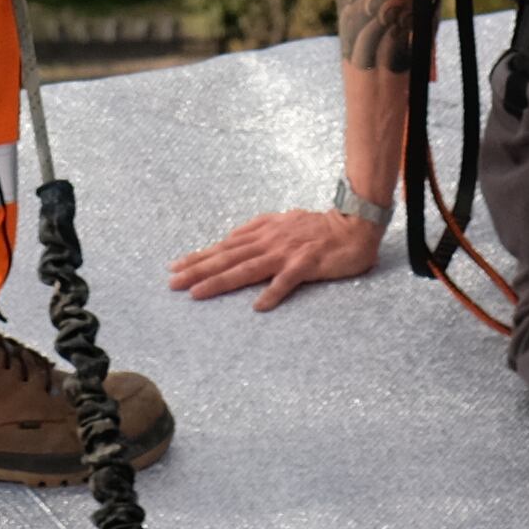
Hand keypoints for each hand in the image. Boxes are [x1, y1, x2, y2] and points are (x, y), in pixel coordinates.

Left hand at [167, 206, 384, 312]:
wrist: (354, 226)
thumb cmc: (318, 227)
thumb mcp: (282, 222)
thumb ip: (258, 231)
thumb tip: (232, 239)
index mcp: (263, 231)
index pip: (225, 246)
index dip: (200, 257)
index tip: (176, 267)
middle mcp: (270, 240)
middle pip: (228, 257)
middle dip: (198, 270)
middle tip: (173, 282)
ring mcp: (287, 252)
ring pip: (247, 268)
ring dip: (220, 281)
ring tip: (197, 293)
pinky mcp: (307, 263)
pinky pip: (287, 280)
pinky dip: (272, 292)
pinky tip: (258, 306)